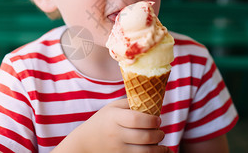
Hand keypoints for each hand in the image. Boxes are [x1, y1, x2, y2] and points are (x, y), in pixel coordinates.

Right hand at [55, 99, 170, 152]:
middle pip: (143, 137)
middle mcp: (116, 135)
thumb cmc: (102, 121)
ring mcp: (117, 149)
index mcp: (114, 118)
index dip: (150, 120)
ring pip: (144, 152)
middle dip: (158, 135)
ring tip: (162, 145)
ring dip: (158, 149)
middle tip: (160, 132)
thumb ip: (129, 103)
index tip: (158, 119)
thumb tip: (151, 101)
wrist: (85, 141)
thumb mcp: (112, 107)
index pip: (135, 119)